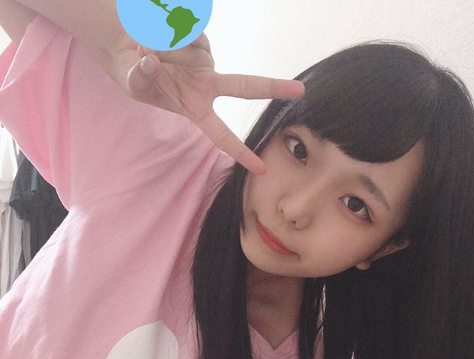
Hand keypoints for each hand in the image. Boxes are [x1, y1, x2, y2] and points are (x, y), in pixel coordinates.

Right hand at [105, 31, 304, 173]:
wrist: (129, 48)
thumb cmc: (137, 77)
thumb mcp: (135, 85)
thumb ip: (141, 78)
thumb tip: (150, 60)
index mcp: (196, 107)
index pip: (221, 135)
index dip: (241, 151)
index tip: (262, 169)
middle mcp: (207, 84)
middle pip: (245, 86)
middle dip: (273, 87)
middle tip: (300, 90)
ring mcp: (206, 60)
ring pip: (194, 48)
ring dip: (165, 46)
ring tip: (144, 46)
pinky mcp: (201, 37)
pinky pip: (190, 30)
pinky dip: (168, 31)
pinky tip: (154, 33)